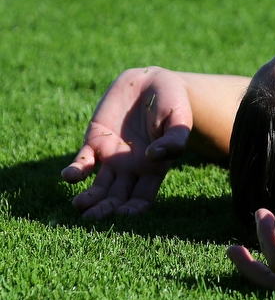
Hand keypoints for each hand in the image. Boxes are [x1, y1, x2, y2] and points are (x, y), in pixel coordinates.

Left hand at [62, 67, 192, 217]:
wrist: (152, 81)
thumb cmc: (172, 103)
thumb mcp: (179, 120)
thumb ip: (173, 140)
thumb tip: (153, 158)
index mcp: (154, 168)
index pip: (142, 198)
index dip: (133, 210)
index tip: (124, 215)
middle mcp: (131, 168)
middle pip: (117, 197)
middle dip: (105, 209)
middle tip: (93, 218)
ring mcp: (112, 157)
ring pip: (98, 186)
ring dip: (88, 198)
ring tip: (80, 205)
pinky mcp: (95, 142)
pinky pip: (83, 162)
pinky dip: (75, 172)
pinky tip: (69, 177)